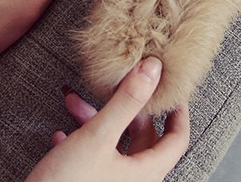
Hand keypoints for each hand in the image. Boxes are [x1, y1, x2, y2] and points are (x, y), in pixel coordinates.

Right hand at [24, 57, 189, 181]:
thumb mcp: (97, 136)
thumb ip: (126, 101)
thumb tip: (153, 69)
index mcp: (145, 173)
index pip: (177, 140)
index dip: (177, 111)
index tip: (171, 88)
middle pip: (142, 139)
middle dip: (122, 109)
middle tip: (111, 88)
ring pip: (114, 146)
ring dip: (95, 122)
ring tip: (72, 104)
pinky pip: (95, 160)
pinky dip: (82, 143)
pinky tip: (62, 135)